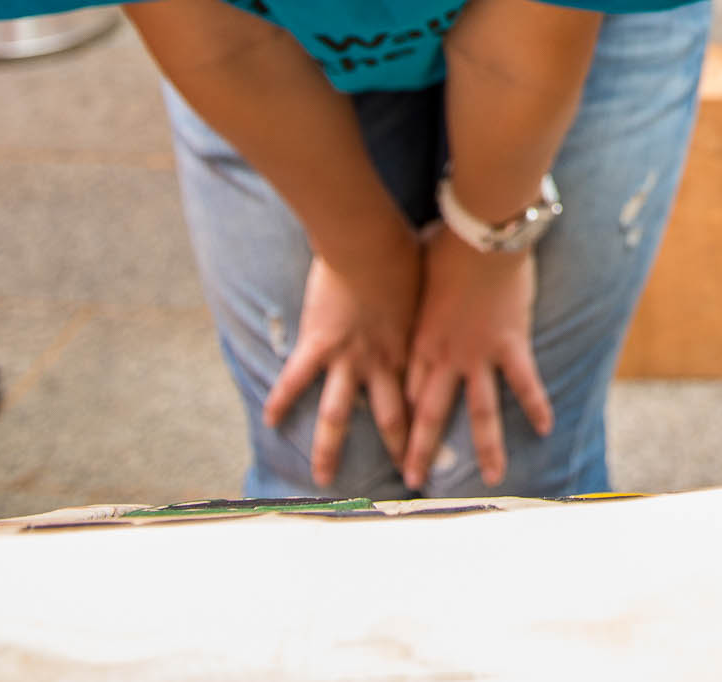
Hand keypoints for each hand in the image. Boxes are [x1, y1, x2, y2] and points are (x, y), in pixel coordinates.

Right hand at [264, 249, 418, 488]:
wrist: (373, 242)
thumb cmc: (408, 251)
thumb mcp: (430, 277)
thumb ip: (434, 287)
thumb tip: (451, 271)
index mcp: (412, 346)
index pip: (424, 394)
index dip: (431, 418)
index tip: (439, 438)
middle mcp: (382, 361)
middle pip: (392, 417)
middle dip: (398, 450)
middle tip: (405, 477)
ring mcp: (348, 357)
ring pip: (337, 415)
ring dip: (329, 450)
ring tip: (323, 479)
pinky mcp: (318, 343)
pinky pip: (295, 379)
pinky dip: (281, 400)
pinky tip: (271, 421)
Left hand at [403, 226, 552, 488]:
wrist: (479, 234)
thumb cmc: (444, 245)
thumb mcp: (415, 273)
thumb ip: (411, 288)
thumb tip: (399, 275)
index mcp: (418, 341)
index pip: (407, 391)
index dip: (401, 420)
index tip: (396, 443)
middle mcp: (445, 357)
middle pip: (431, 415)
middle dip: (422, 451)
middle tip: (415, 481)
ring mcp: (479, 355)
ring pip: (482, 412)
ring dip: (486, 448)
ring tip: (493, 478)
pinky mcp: (511, 344)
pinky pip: (525, 383)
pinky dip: (536, 406)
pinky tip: (546, 429)